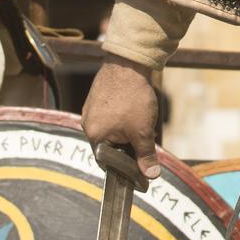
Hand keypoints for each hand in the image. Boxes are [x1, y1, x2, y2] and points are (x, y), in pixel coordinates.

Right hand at [81, 58, 160, 179]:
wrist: (128, 64)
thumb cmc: (132, 99)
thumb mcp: (143, 132)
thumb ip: (145, 155)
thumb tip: (150, 176)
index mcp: (95, 136)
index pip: (108, 162)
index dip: (126, 164)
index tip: (141, 164)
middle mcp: (88, 124)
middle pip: (111, 146)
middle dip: (130, 144)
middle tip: (146, 137)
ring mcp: (91, 110)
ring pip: (113, 130)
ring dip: (129, 130)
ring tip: (142, 119)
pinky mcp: (97, 98)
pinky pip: (111, 116)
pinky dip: (125, 117)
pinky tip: (136, 108)